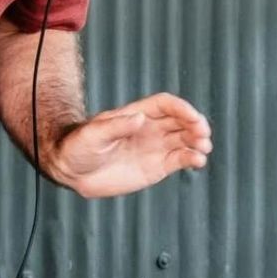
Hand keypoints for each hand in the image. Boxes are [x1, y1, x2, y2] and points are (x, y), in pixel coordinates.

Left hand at [51, 92, 212, 198]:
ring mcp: (155, 147)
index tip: (193, 118)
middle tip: (203, 134)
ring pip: (185, 140)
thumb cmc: (78, 147)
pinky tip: (198, 162)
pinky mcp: (157, 167)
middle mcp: (150, 129)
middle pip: (181, 120)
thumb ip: (116, 126)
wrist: (72, 172)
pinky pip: (180, 160)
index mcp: (136, 114)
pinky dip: (192, 159)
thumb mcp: (93, 134)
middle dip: (195, 124)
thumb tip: (141, 118)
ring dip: (198, 142)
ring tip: (204, 148)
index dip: (182, 108)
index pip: (166, 105)